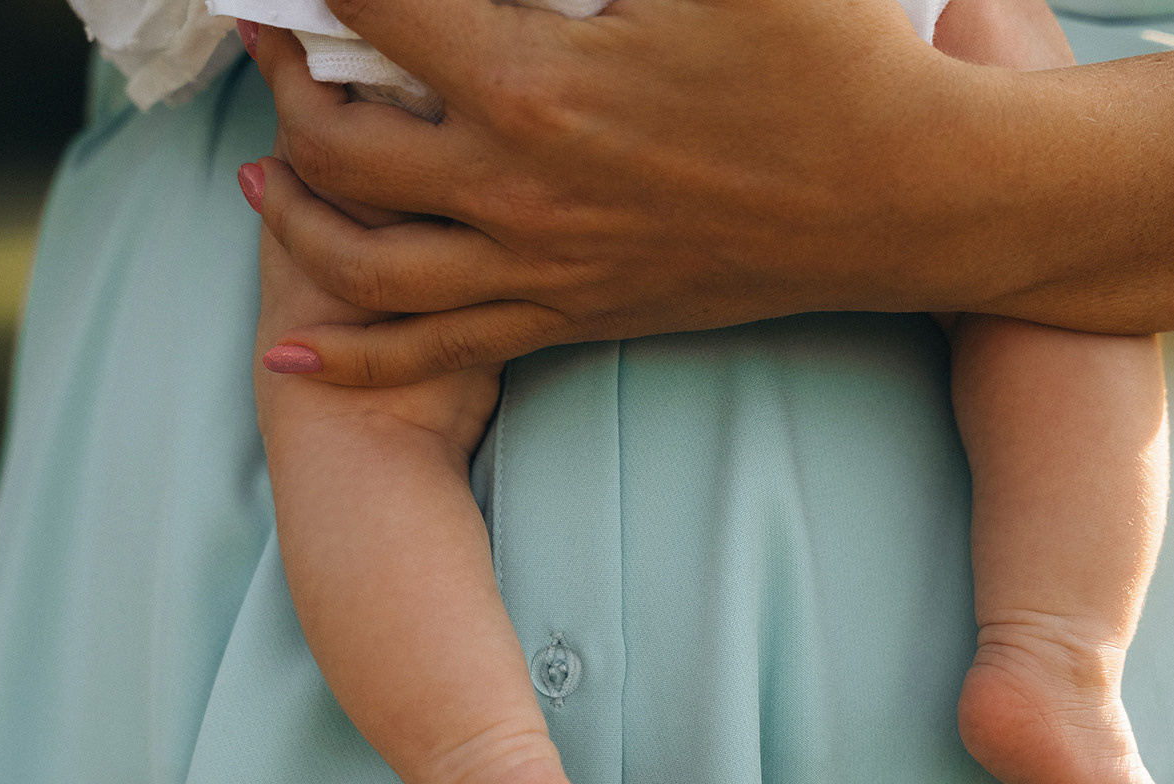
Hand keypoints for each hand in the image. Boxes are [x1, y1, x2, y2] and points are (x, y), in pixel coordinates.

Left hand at [247, 1, 988, 384]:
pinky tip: (292, 354)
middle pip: (335, 145)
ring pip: (361, 262)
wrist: (911, 197)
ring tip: (261, 172)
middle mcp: (514, 189)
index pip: (372, 6)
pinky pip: (435, 350)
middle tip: (271, 38)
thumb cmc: (836, 54)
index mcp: (534, 84)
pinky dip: (350, 358)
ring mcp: (540, 267)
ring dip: (291, 215)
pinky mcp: (572, 316)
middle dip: (282, 83)